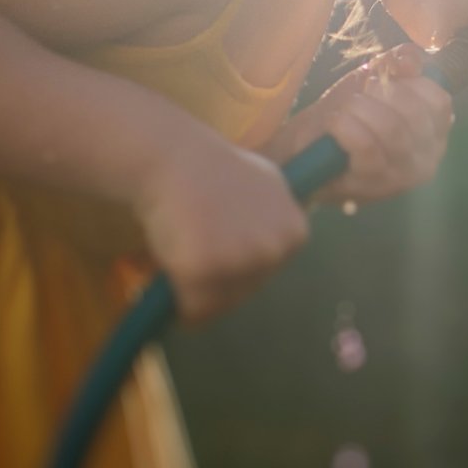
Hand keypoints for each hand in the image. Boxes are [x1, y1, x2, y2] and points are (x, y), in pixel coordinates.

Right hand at [133, 131, 310, 323]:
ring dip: (198, 292)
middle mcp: (274, 250)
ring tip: (183, 257)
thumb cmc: (216, 169)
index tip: (220, 242)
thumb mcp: (269, 186)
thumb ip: (279, 218)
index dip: (239, 264)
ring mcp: (240, 262)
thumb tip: (284, 241)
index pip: (268, 272)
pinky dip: (179, 302)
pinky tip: (172, 275)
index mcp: (294, 234)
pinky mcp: (203, 270)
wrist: (174, 158)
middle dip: (219, 280)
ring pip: (220, 304)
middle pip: (245, 292)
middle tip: (196, 250)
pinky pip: (193, 309)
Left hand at [266, 44, 454, 205]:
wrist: (307, 152)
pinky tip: (335, 124)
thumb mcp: (374, 78)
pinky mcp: (374, 186)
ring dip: (360, 109)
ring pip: (392, 129)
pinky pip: (367, 147)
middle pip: (415, 114)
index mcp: (435, 131)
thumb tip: (410, 62)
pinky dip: (346, 127)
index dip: (410, 83)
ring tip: (344, 110)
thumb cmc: (348, 115)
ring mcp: (403, 175)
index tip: (382, 82)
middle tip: (358, 96)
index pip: (438, 101)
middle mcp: (428, 157)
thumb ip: (398, 62)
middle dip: (380, 93)